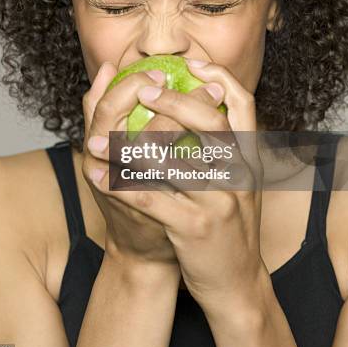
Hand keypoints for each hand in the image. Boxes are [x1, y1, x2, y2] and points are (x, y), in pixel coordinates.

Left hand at [87, 59, 265, 315]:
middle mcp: (240, 173)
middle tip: (143, 90)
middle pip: (209, 122)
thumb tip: (204, 102)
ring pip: (173, 160)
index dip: (218, 77)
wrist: (237, 282)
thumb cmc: (228, 224)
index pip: (243, 103)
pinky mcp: (197, 227)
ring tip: (101, 137)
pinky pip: (152, 199)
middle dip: (173, 100)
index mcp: (248, 157)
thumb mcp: (236, 181)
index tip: (190, 63)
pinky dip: (121, 185)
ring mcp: (220, 200)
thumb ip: (224, 145)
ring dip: (131, 146)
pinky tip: (99, 175)